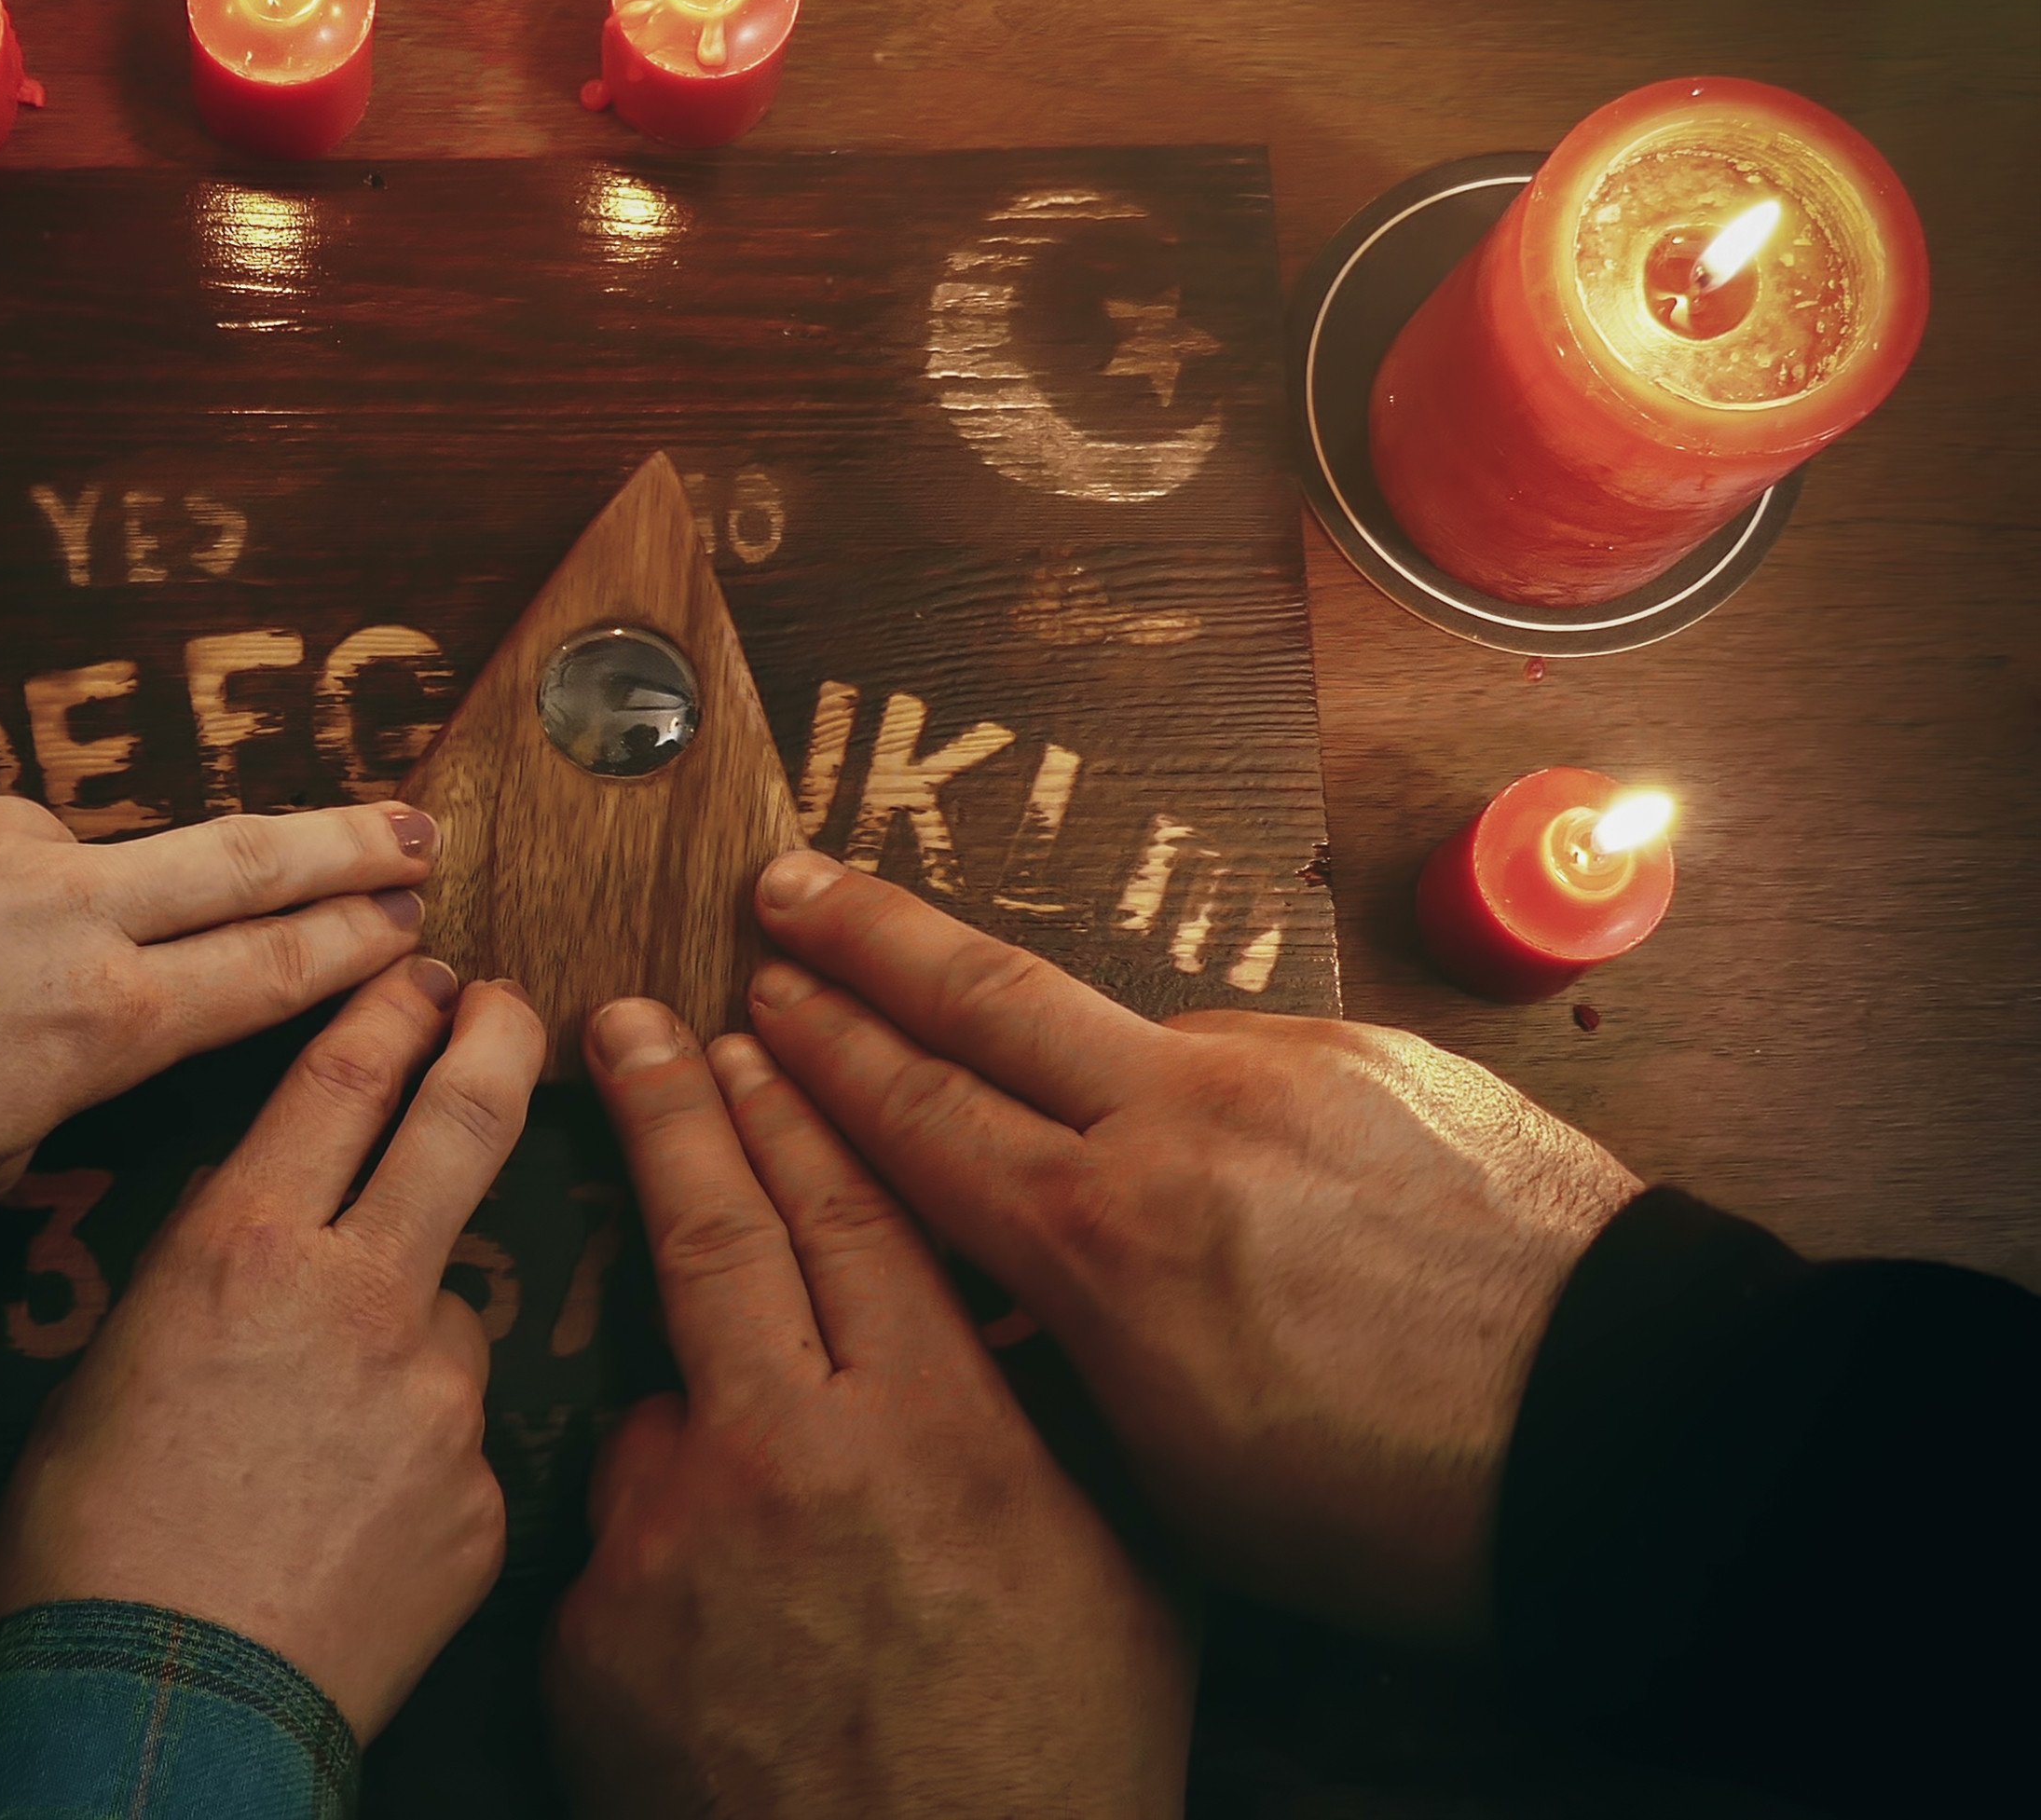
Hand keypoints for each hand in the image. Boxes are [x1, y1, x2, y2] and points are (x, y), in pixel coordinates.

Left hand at [0, 753, 436, 1240]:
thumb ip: (43, 1096)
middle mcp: (59, 904)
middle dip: (341, 846)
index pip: (267, 970)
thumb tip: (53, 1039)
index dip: (353, 942)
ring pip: (40, 856)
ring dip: (13, 907)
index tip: (418, 915)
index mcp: (100, 1022)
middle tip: (411, 828)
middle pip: (239, 861)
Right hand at [0, 961, 540, 1738]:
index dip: (389, 1007)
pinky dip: (422, 1454)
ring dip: (416, 1327)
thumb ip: (206, 1285)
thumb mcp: (110, 1369)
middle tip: (515, 1008)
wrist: (160, 1710)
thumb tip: (253, 1248)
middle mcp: (361, 1294)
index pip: (341, 1077)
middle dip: (497, 1043)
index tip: (425, 970)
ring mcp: (440, 1395)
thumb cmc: (84, 1547)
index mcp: (243, 1246)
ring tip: (330, 1424)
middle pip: (462, 1124)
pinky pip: (464, 1440)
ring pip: (454, 1308)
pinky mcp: (485, 1493)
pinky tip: (355, 1516)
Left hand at [552, 1000, 1191, 1818]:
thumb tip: (1033, 1302)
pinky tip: (728, 1629)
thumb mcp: (1126, 1576)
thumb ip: (1059, 1421)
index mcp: (938, 1429)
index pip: (847, 1211)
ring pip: (660, 1402)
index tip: (746, 1028)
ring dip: (691, 1403)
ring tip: (767, 1493)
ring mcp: (672, 1539)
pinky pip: (623, 1543)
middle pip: (714, 1236)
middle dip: (669, 1110)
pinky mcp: (591, 1626)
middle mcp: (790, 1455)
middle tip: (624, 1024)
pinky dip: (665, 1552)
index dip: (793, 1107)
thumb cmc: (1052, 1765)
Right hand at [744, 849, 1643, 1640]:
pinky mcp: (1378, 1054)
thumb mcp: (1177, 1479)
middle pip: (979, 994)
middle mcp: (1177, 1122)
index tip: (753, 995)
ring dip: (1043, 1022)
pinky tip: (1205, 1135)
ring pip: (1120, 1023)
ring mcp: (1285, 1070)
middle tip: (784, 881)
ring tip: (1000, 1037)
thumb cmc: (1400, 1505)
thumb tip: (1000, 1294)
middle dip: (864, 936)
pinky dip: (1193, 1081)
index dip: (819, 1050)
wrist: (1633, 1436)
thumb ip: (1065, 1353)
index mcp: (1103, 1242)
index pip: (913, 1112)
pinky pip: (1245, 1049)